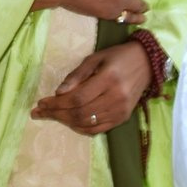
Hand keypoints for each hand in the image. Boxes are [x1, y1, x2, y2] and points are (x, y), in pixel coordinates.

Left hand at [31, 41, 149, 135]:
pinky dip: (81, 128)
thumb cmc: (117, 57)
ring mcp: (121, 110)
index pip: (77, 98)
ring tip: (52, 116)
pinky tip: (69, 122)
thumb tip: (58, 92)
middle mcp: (116, 97)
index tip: (41, 103)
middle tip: (40, 112)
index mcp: (108, 79)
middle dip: (56, 114)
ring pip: (87, 123)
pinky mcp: (123, 118)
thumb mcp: (95, 58)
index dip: (57, 103)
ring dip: (66, 122)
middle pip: (80, 112)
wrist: (146, 63)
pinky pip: (98, 129)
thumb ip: (77, 75)